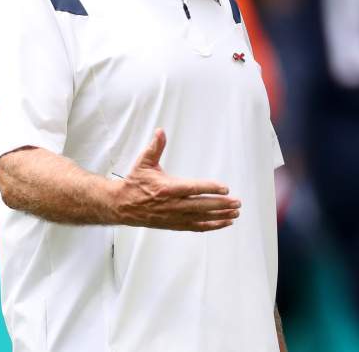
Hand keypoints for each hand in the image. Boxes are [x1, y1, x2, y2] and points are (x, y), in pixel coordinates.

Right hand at [110, 129, 240, 231]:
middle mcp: (172, 204)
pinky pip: (196, 227)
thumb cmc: (135, 183)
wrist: (121, 205)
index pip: (193, 188)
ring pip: (201, 218)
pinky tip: (224, 223)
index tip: (225, 188)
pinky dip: (211, 226)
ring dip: (220, 216)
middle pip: (201, 206)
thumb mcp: (144, 163)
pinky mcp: (173, 224)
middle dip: (221, 205)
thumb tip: (160, 131)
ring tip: (235, 213)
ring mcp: (173, 217)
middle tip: (237, 202)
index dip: (210, 188)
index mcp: (167, 188)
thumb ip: (155, 147)